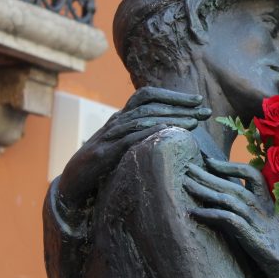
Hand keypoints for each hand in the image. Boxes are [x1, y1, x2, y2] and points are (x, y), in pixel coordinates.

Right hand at [58, 86, 209, 211]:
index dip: (173, 95)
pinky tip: (168, 133)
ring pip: (142, 118)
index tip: (199, 100)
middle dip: (179, 105)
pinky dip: (150, 134)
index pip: (148, 95)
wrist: (73, 182)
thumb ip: (144, 136)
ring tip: (195, 122)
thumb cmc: (104, 165)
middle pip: (150, 104)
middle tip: (205, 110)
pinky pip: (129, 139)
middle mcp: (116, 121)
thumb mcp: (126, 146)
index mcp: (122, 117)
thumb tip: (175, 133)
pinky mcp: (104, 153)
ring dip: (171, 118)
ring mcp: (109, 136)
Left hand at [184, 158, 278, 277]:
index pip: (252, 174)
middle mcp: (264, 209)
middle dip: (210, 174)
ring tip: (186, 184)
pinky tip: (194, 212)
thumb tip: (229, 211)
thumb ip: (254, 217)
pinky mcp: (253, 237)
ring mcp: (258, 222)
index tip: (209, 161)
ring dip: (206, 189)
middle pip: (234, 183)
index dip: (230, 165)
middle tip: (188, 167)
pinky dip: (210, 214)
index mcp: (268, 204)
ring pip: (229, 197)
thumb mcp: (268, 230)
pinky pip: (228, 219)